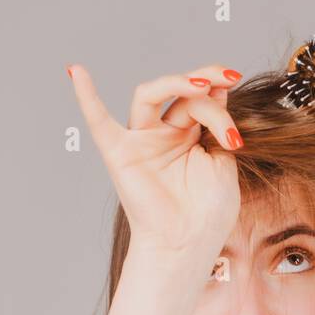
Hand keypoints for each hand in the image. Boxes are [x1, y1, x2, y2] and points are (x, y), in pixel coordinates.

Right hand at [67, 62, 243, 262]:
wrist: (189, 243)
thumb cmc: (209, 211)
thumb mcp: (223, 161)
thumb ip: (218, 124)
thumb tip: (218, 88)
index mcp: (191, 136)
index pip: (203, 100)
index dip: (220, 90)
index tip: (238, 85)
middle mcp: (165, 134)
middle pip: (182, 94)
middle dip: (207, 84)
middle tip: (229, 79)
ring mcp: (142, 141)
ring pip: (152, 95)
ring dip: (178, 82)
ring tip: (203, 85)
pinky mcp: (120, 153)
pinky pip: (98, 121)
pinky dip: (86, 96)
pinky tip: (76, 71)